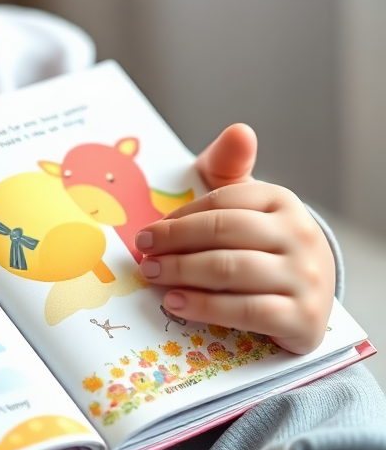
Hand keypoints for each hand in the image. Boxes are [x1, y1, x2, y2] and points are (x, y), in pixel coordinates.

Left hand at [135, 124, 334, 353]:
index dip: (178, 218)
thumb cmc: (261, 239)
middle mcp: (300, 236)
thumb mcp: (246, 200)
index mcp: (281, 200)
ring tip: (152, 276)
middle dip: (174, 242)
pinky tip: (175, 303)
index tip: (147, 232)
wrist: (307, 292)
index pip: (220, 203)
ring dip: (182, 272)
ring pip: (232, 270)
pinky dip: (205, 307)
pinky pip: (246, 311)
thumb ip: (230, 165)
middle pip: (223, 233)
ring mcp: (306, 278)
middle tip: (142, 254)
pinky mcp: (304, 319)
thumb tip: (239, 131)